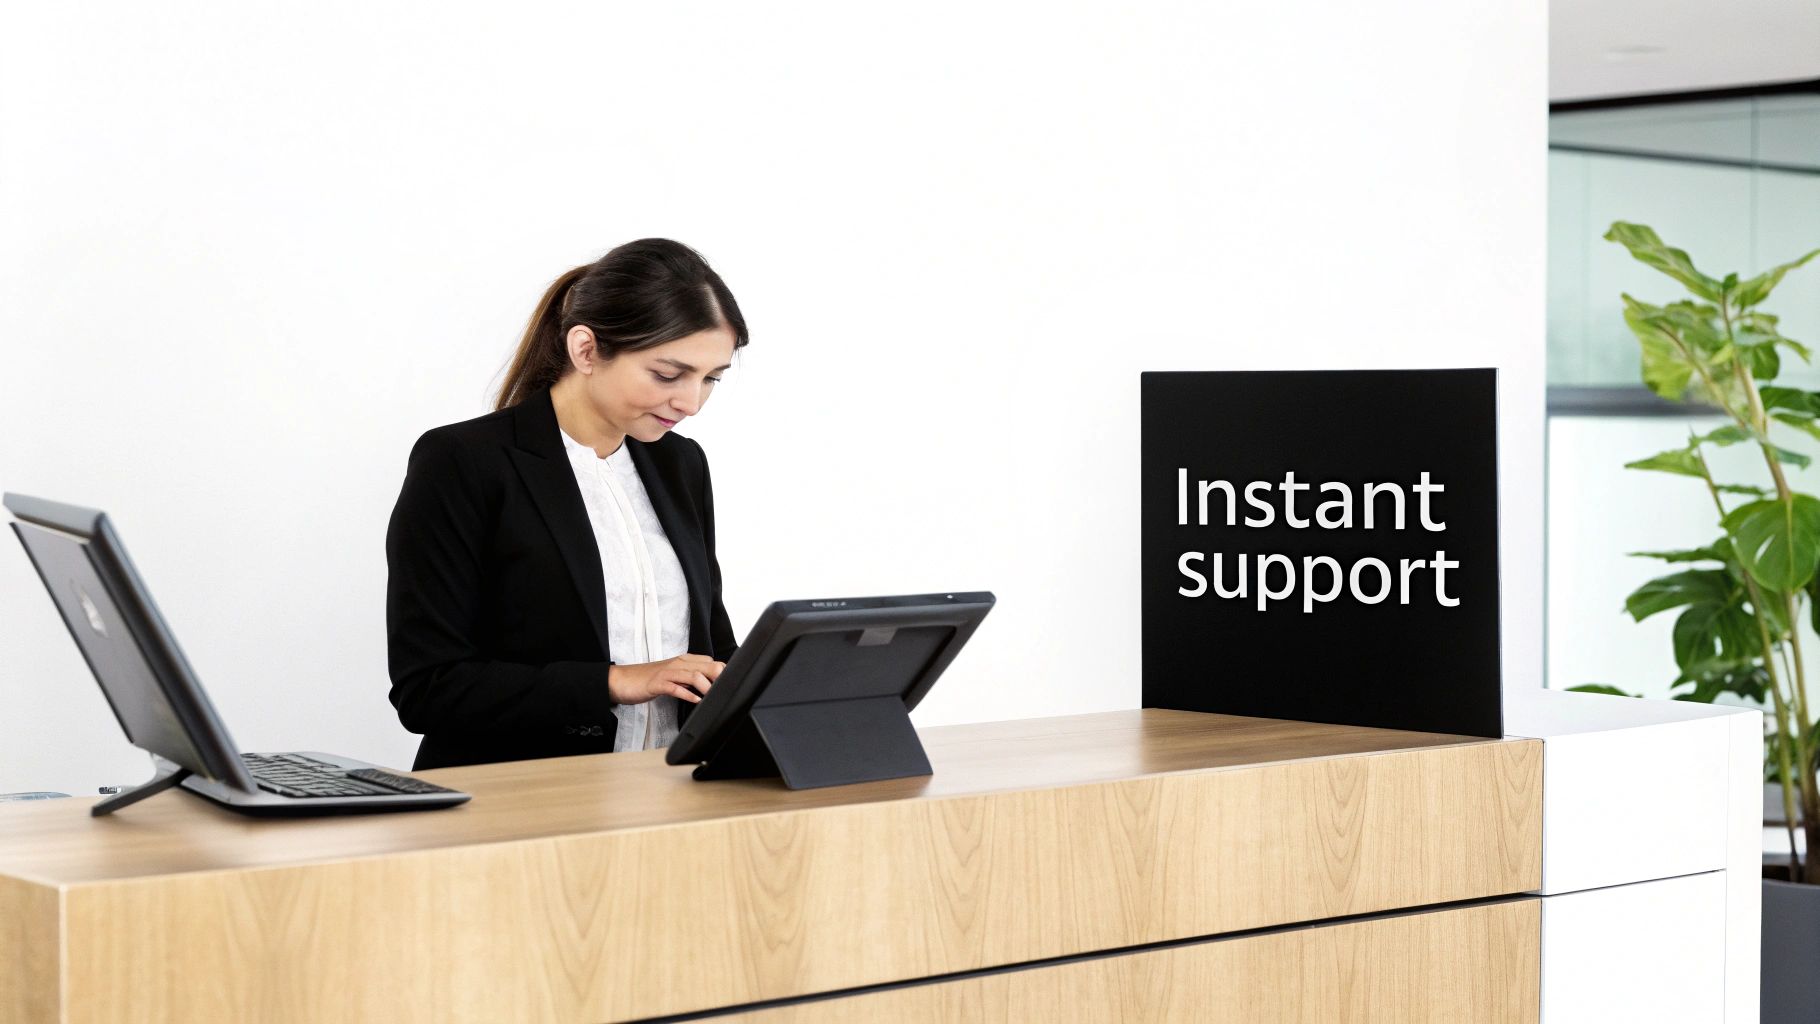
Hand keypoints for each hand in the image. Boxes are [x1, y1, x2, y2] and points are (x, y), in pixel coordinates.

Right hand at [608, 654, 723, 704]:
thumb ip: (691, 678)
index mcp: (685, 660)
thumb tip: (710, 685)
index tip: (729, 687)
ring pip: (694, 675)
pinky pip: (676, 688)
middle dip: (720, 679)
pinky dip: (688, 694)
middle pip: (708, 666)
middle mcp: (678, 663)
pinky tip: (695, 700)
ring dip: (707, 687)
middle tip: (725, 692)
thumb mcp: (675, 676)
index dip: (723, 674)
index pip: (712, 662)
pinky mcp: (657, 683)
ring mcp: (668, 672)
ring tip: (712, 698)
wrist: (623, 680)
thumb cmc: (649, 679)